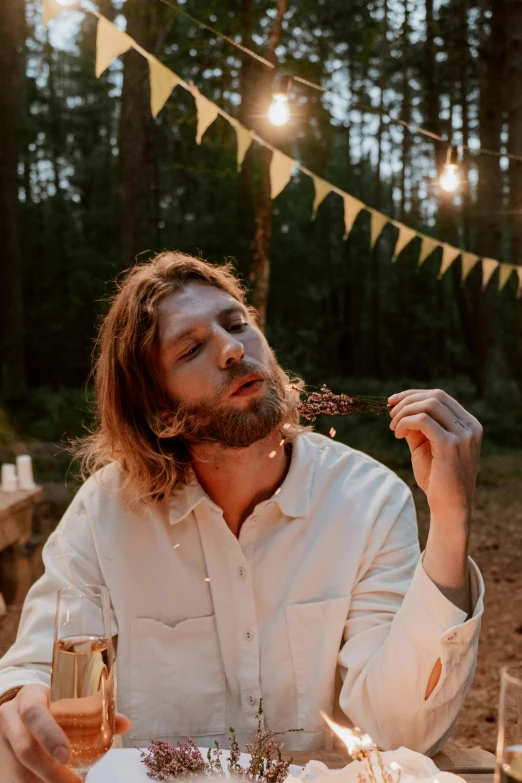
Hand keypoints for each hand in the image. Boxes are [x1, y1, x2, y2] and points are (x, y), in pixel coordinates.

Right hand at [0, 684, 130, 782]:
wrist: (19, 711)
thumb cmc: (51, 705)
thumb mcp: (66, 701)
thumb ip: (94, 712)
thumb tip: (124, 723)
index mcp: (29, 697)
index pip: (34, 713)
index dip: (49, 735)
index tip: (66, 756)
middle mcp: (11, 717)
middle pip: (25, 749)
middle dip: (49, 771)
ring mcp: (3, 740)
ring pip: (18, 769)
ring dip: (42, 781)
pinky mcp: (0, 761)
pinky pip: (13, 779)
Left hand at [388, 388, 482, 522]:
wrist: (449, 507)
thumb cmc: (437, 478)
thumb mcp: (426, 446)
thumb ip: (417, 426)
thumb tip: (399, 407)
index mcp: (468, 424)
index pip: (440, 396)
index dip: (413, 395)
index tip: (393, 402)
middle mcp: (470, 427)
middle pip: (435, 396)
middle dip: (407, 400)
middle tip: (390, 414)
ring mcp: (463, 435)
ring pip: (429, 405)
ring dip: (404, 412)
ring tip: (393, 428)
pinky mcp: (450, 445)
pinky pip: (423, 420)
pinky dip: (405, 422)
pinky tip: (398, 434)